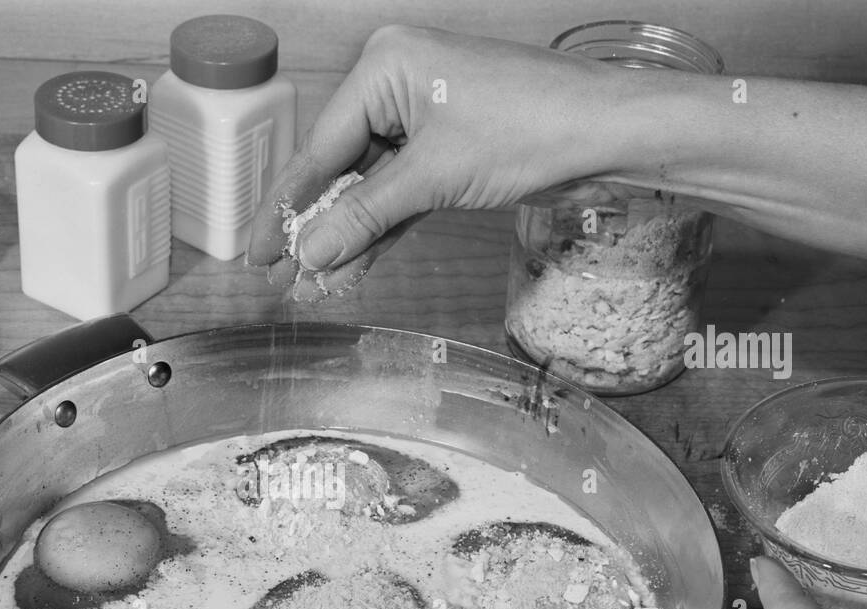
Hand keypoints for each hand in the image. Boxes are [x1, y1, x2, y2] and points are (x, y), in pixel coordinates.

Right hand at [246, 25, 631, 292]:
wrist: (608, 132)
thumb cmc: (532, 126)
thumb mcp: (433, 177)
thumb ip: (363, 216)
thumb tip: (309, 251)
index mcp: (384, 66)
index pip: (318, 147)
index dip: (285, 206)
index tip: (258, 250)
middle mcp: (397, 83)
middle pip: (338, 167)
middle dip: (313, 226)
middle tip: (277, 275)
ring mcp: (424, 115)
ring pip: (368, 186)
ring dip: (346, 237)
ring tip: (311, 283)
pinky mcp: (448, 146)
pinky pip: (400, 191)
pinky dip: (381, 229)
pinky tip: (352, 267)